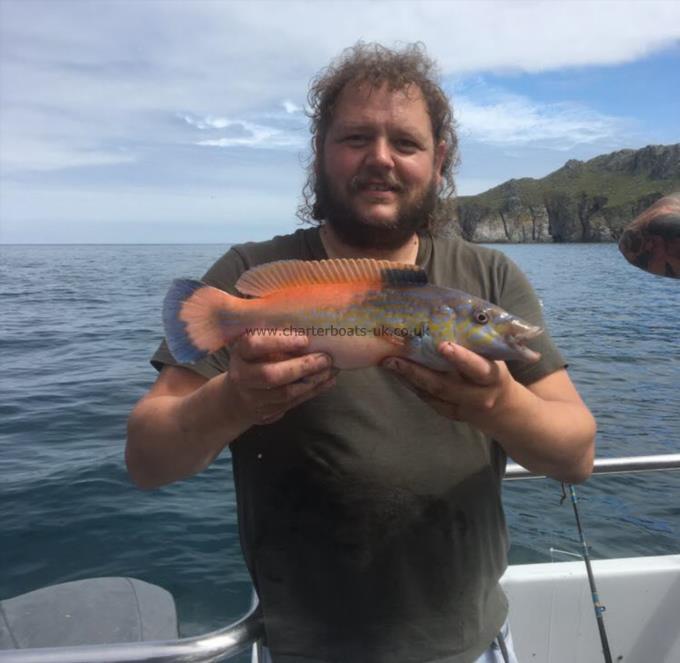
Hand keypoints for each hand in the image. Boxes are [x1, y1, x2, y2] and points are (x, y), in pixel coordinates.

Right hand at [226, 331, 336, 426]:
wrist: (236, 397)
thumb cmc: (254, 361)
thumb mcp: (256, 345)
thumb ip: (275, 336)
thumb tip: (310, 326)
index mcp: (239, 352)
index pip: (254, 345)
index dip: (280, 342)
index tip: (304, 340)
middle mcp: (241, 376)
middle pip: (271, 374)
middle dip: (303, 366)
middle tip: (325, 358)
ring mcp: (252, 398)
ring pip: (285, 393)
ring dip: (312, 381)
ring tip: (330, 369)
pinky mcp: (265, 413)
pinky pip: (292, 403)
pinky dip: (312, 391)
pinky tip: (326, 381)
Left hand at [382, 342, 516, 425]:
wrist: (504, 409)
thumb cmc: (494, 372)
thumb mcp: (494, 358)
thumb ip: (477, 343)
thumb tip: (449, 310)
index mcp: (493, 377)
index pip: (478, 368)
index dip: (461, 358)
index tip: (443, 346)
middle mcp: (479, 396)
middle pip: (445, 385)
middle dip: (418, 371)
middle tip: (395, 357)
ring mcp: (463, 408)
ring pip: (433, 393)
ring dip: (408, 377)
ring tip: (388, 362)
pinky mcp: (451, 414)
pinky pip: (429, 401)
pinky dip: (413, 386)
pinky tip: (398, 373)